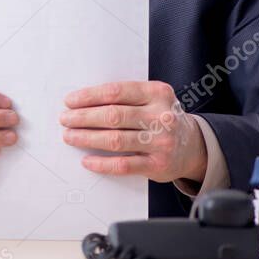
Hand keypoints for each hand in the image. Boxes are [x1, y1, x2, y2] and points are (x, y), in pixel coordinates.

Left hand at [59, 81, 206, 182]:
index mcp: (157, 93)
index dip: (89, 97)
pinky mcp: (158, 165)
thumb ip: (126, 97)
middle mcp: (161, 116)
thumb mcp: (152, 99)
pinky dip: (102, 163)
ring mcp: (161, 142)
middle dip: (83, 118)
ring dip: (87, 138)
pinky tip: (87, 160)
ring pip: (115, 140)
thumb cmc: (162, 118)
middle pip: (113, 116)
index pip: (116, 92)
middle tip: (65, 119)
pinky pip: (123, 165)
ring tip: (70, 136)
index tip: (70, 101)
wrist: (193, 145)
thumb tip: (83, 101)